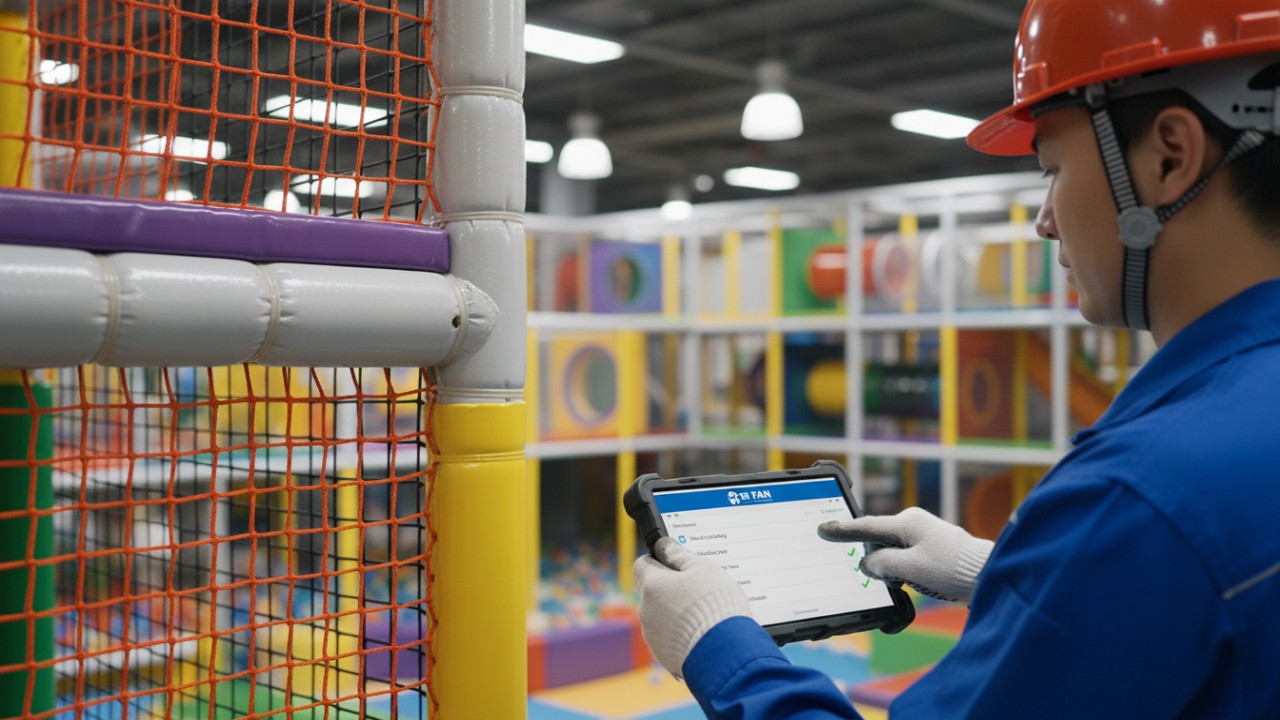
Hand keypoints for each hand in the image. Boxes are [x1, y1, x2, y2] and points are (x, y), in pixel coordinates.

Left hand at [633, 537, 752, 677]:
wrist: (725, 652)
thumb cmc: (715, 605)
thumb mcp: (703, 568)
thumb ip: (679, 555)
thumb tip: (664, 545)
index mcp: (652, 586)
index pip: (641, 564)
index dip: (657, 560)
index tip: (673, 562)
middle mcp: (646, 611)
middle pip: (651, 592)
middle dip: (669, 588)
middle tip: (695, 588)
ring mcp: (653, 636)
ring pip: (660, 616)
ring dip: (675, 613)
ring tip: (703, 614)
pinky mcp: (664, 655)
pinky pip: (669, 638)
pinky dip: (681, 634)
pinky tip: (702, 633)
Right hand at [818, 507, 992, 603]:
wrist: (988, 575)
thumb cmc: (952, 569)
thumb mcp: (910, 568)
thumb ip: (882, 564)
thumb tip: (868, 564)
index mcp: (906, 522)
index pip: (865, 526)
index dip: (842, 530)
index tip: (822, 529)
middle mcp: (913, 524)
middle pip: (878, 542)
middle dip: (877, 561)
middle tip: (893, 579)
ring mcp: (923, 535)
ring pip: (892, 553)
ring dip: (894, 570)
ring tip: (912, 582)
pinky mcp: (930, 548)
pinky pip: (905, 558)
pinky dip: (904, 571)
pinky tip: (917, 582)